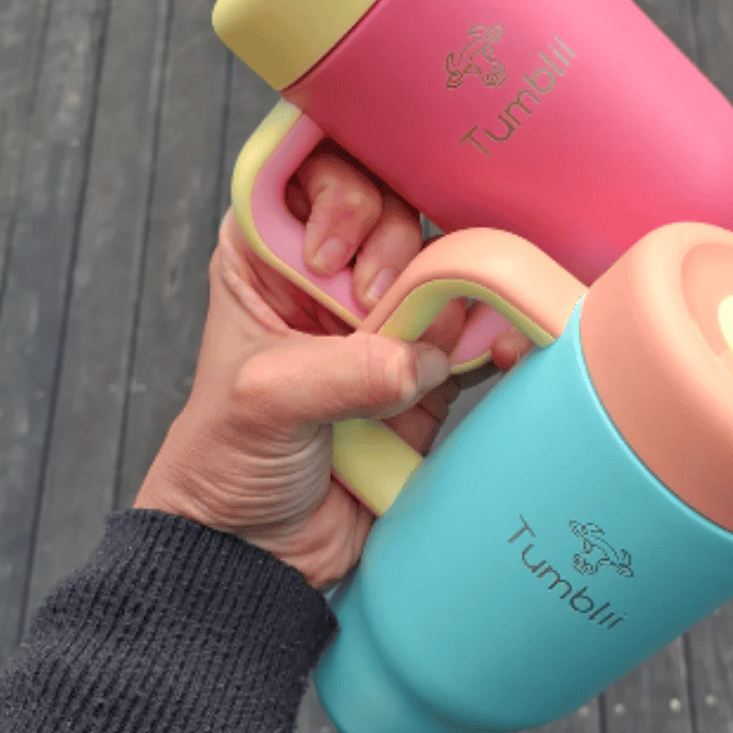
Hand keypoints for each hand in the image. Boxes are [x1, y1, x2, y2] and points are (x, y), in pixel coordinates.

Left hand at [135, 145, 531, 588]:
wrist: (262, 558)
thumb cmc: (227, 465)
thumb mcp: (263, 401)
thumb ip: (342, 369)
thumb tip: (424, 358)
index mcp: (269, 258)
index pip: (313, 174)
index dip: (336, 194)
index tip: (330, 254)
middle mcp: (333, 278)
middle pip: (394, 211)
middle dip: (398, 249)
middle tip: (379, 305)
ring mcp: (388, 323)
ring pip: (445, 268)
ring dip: (459, 287)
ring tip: (446, 332)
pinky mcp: (431, 372)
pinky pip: (478, 336)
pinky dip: (499, 336)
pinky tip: (505, 345)